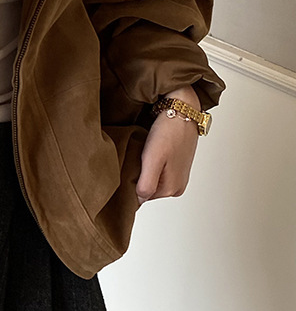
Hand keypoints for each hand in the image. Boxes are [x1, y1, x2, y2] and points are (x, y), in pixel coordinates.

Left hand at [136, 85, 199, 205]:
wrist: (181, 110)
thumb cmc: (168, 132)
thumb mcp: (153, 160)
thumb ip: (146, 184)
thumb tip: (139, 200)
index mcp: (172, 189)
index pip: (141, 198)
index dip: (131, 184)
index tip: (128, 169)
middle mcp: (177, 186)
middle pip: (147, 189)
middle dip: (137, 177)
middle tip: (134, 159)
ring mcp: (178, 176)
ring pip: (150, 179)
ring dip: (142, 170)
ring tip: (142, 154)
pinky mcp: (176, 165)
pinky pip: (156, 170)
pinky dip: (149, 163)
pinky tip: (147, 152)